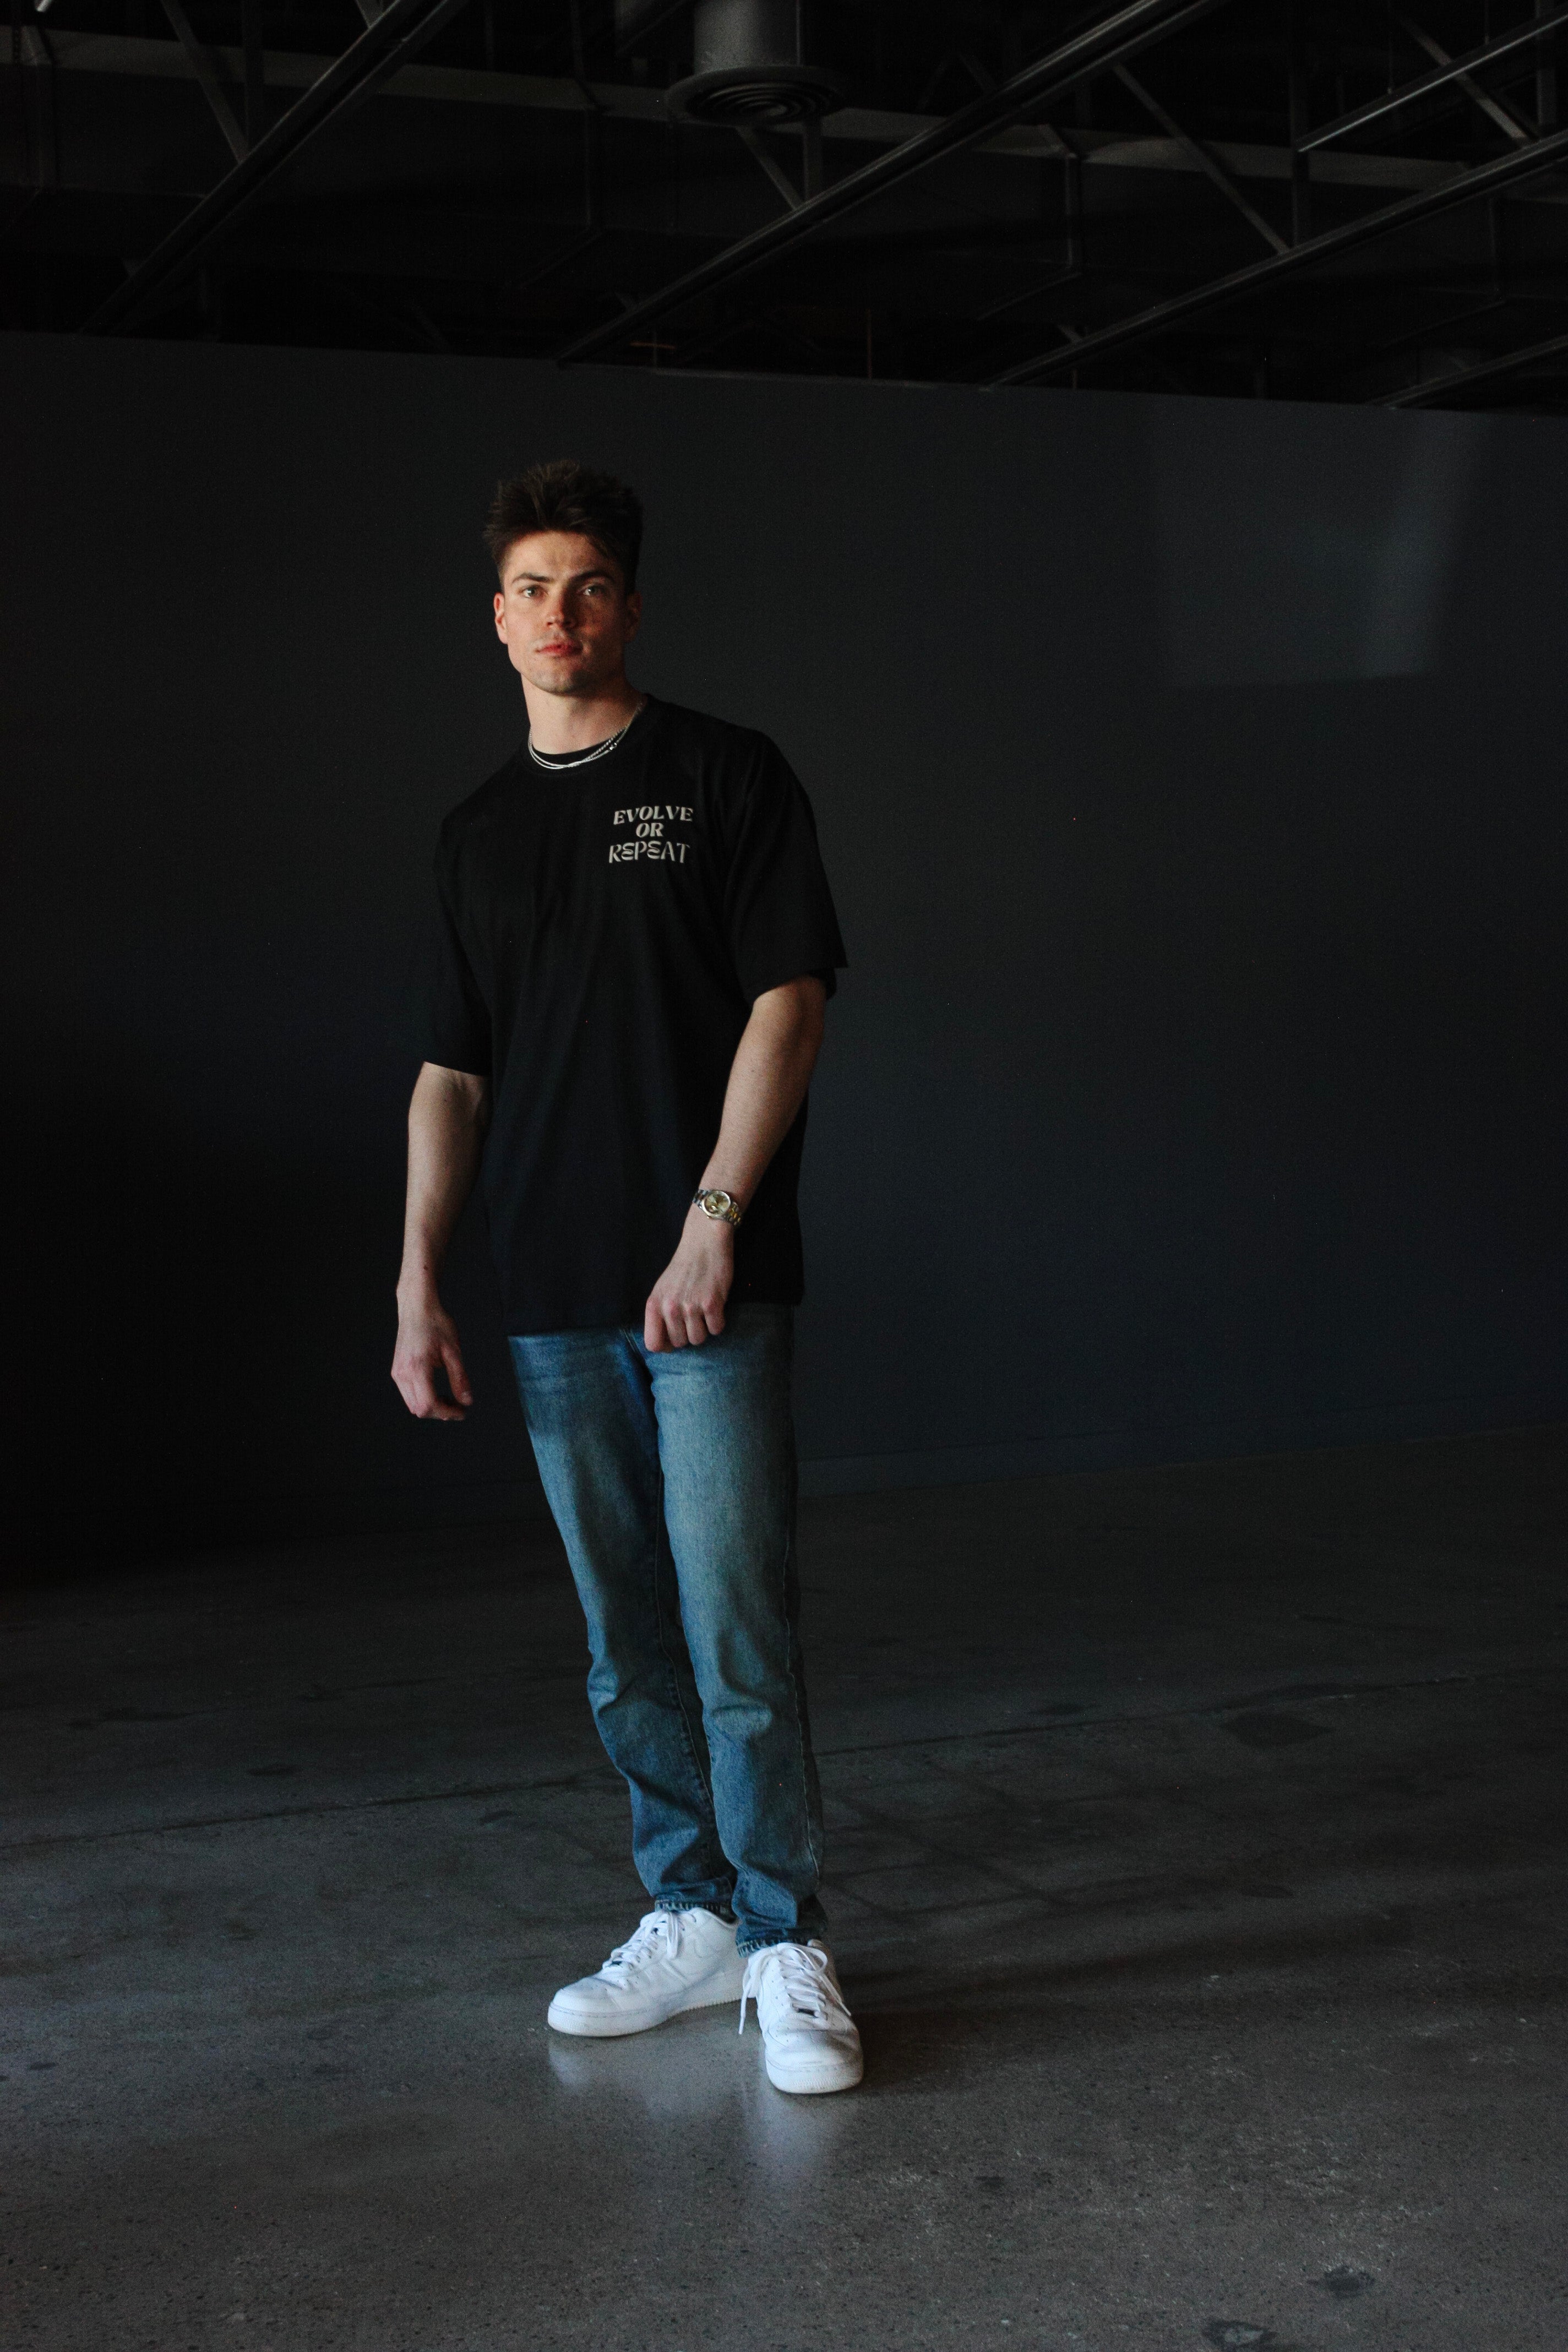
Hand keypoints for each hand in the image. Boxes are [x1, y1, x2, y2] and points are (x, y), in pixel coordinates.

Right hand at [392, 1291, 473, 1419]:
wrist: (417, 1307)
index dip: (447, 1413)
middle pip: (419, 1409)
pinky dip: (423, 1398)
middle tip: (458, 1406)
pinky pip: (408, 1394)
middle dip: (440, 1413)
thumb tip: (467, 1401)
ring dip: (431, 1407)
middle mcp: (402, 1373)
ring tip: (449, 1399)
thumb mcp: (453, 1351)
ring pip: (412, 1405)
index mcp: (417, 1368)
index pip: (429, 1405)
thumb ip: (460, 1379)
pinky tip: (436, 1390)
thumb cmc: (435, 1323)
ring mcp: (397, 1372)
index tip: (462, 1412)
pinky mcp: (397, 1370)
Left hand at [643, 1208, 733, 1351]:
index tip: (674, 1339)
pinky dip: (718, 1322)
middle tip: (693, 1316)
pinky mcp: (712, 1303)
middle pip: (680, 1343)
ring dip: (704, 1329)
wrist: (704, 1243)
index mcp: (654, 1304)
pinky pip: (716, 1329)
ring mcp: (691, 1306)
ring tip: (703, 1311)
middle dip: (688, 1334)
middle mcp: (670, 1307)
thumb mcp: (662, 1290)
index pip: (653, 1344)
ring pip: (698, 1339)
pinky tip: (715, 1307)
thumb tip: (666, 1346)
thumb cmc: (683, 1269)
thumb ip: (660, 1315)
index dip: (665, 1346)